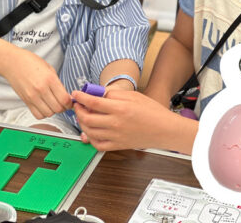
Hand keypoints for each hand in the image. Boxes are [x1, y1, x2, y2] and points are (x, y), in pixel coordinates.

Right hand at [0, 47, 71, 118]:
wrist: (13, 62)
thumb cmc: (30, 62)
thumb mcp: (49, 68)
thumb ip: (57, 83)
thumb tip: (65, 96)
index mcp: (50, 79)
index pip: (64, 99)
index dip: (70, 103)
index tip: (70, 102)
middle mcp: (41, 89)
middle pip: (58, 108)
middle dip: (63, 108)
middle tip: (63, 104)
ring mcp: (32, 96)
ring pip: (49, 113)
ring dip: (53, 111)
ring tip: (53, 104)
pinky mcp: (26, 101)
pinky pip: (38, 115)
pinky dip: (43, 114)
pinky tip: (44, 107)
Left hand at [72, 89, 192, 151]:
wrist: (165, 130)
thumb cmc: (152, 111)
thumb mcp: (133, 96)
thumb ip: (114, 94)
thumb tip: (97, 93)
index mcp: (120, 108)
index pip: (93, 102)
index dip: (81, 98)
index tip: (76, 94)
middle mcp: (116, 123)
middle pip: (87, 118)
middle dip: (78, 111)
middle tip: (78, 105)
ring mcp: (116, 137)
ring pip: (89, 132)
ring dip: (82, 123)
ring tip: (83, 116)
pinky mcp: (118, 146)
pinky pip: (98, 145)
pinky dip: (90, 138)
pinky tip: (91, 131)